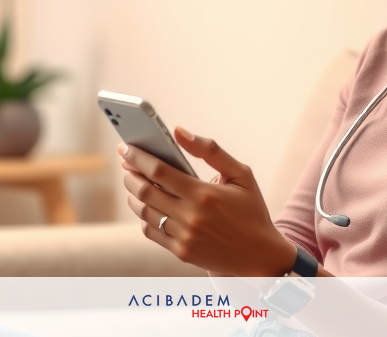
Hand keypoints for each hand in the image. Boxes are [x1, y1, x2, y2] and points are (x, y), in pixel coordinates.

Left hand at [119, 127, 297, 276]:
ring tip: (134, 182)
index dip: (138, 157)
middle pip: (145, 191)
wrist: (261, 255)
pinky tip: (147, 206)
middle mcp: (191, 217)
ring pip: (144, 212)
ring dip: (133, 194)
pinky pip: (151, 231)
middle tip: (127, 162)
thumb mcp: (241, 174)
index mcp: (204, 194)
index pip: (159, 171)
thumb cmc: (251, 210)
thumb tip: (179, 131)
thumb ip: (210, 150)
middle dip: (130, 173)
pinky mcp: (181, 252)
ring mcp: (184, 237)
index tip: (125, 147)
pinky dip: (144, 216)